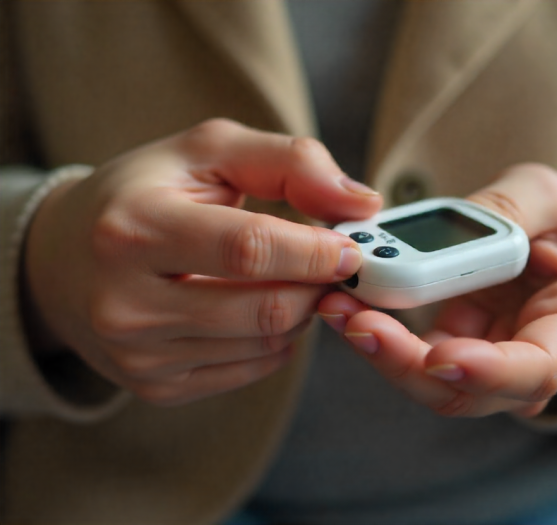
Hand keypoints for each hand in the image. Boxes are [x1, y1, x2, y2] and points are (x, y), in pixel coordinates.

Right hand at [25, 119, 381, 405]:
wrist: (64, 260)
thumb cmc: (145, 194)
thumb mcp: (207, 152)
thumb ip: (290, 162)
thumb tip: (363, 202)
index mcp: (135, 227)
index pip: (249, 249)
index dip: (315, 251)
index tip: (351, 248)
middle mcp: (126, 300)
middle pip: (266, 308)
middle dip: (318, 286)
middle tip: (333, 266)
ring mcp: (138, 353)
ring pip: (266, 343)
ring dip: (301, 311)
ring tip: (289, 279)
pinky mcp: (154, 386)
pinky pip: (252, 369)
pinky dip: (276, 338)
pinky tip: (258, 307)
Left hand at [319, 163, 556, 417]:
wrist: (551, 249)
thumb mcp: (547, 196)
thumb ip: (511, 207)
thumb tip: (452, 233)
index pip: (539, 370)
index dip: (487, 373)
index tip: (436, 357)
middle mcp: (540, 361)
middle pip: (470, 391)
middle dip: (407, 361)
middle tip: (355, 319)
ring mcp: (493, 367)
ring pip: (432, 382)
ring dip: (382, 349)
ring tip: (338, 301)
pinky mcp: (456, 356)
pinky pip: (413, 357)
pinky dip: (379, 332)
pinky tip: (347, 300)